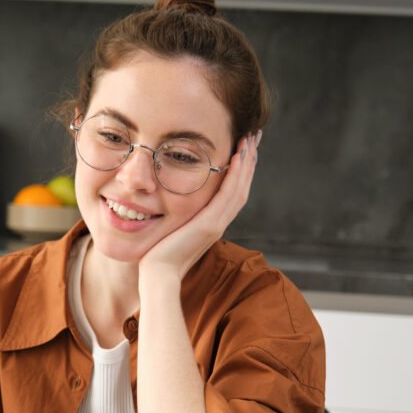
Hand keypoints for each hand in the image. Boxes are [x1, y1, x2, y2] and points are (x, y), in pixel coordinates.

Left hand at [139, 131, 260, 282]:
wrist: (158, 275)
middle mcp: (218, 223)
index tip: (242, 149)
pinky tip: (238, 156)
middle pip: (241, 187)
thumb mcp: (170, 230)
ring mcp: (217, 224)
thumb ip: (176, 217)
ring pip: (239, 188)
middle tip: (254, 137)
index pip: (231, 192)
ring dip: (246, 163)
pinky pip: (227, 195)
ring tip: (250, 140)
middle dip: (248, 161)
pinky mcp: (210, 225)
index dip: (240, 171)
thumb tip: (166, 202)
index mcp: (211, 223)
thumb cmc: (158, 256)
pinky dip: (235, 175)